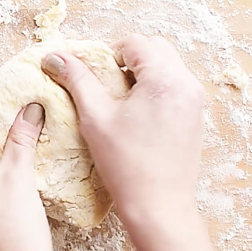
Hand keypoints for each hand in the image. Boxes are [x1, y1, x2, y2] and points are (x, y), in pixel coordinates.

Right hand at [40, 34, 204, 234]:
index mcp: (164, 78)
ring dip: (143, 73)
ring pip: (168, 65)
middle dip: (129, 59)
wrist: (159, 207)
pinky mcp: (196, 116)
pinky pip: (176, 85)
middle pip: (156, 48)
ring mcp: (195, 100)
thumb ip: (77, 80)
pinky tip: (138, 116)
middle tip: (108, 86)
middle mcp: (186, 83)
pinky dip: (156, 89)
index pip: (134, 43)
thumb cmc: (126, 166)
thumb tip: (55, 56)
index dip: (109, 53)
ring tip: (122, 102)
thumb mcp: (95, 118)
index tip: (95, 77)